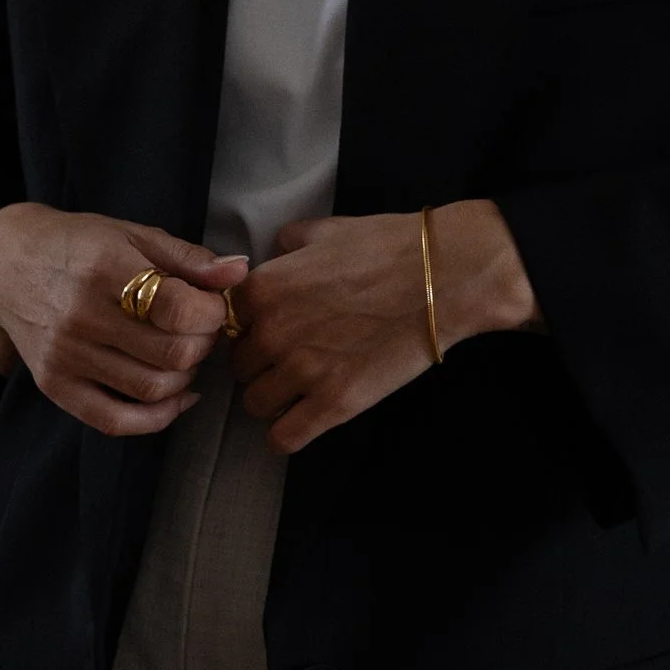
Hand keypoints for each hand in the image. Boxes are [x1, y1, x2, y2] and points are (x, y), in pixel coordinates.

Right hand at [0, 205, 248, 439]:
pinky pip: (116, 420)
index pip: (179, 310)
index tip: (210, 304)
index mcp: (105, 269)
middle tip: (199, 329)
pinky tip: (175, 395)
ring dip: (185, 378)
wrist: (6, 267)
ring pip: (151, 389)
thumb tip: (239, 272)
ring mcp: (66, 356)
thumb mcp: (132, 234)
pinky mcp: (55, 386)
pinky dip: (157, 417)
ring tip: (182, 353)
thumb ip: (188, 257)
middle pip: (172, 354)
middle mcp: (81, 316)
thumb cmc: (79, 246)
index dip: (211, 313)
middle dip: (203, 345)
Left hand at [232, 198, 539, 453]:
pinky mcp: (334, 403)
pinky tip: (304, 419)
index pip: (224, 325)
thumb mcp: (324, 230)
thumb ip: (285, 246)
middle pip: (238, 368)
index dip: (247, 328)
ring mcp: (301, 371)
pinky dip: (287, 434)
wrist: (445, 277)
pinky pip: (283, 439)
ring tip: (301, 388)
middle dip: (260, 365)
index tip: (268, 331)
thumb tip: (271, 258)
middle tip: (292, 359)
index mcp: (262, 289)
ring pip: (256, 405)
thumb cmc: (388, 247)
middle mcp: (271, 332)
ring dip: (274, 399)